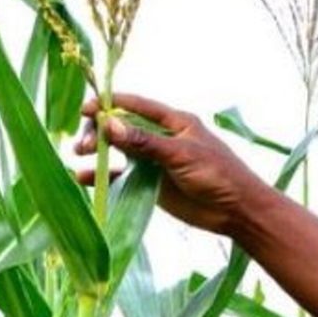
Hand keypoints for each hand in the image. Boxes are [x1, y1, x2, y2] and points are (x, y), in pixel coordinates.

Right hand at [75, 94, 270, 236]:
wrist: (237, 211)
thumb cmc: (218, 175)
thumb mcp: (181, 155)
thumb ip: (145, 142)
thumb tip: (108, 124)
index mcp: (175, 122)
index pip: (136, 106)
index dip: (109, 105)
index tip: (86, 109)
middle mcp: (162, 138)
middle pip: (122, 127)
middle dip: (100, 132)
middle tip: (85, 146)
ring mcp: (155, 162)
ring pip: (119, 151)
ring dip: (99, 152)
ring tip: (79, 156)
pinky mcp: (152, 184)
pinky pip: (123, 177)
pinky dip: (104, 177)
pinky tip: (85, 179)